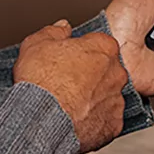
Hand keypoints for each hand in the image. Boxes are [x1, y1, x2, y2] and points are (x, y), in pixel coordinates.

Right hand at [13, 20, 126, 153]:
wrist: (41, 122)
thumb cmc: (41, 83)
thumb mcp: (37, 44)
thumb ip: (54, 31)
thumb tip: (63, 27)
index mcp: (103, 49)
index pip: (98, 44)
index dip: (80, 53)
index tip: (68, 61)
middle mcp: (116, 73)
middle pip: (105, 71)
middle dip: (89, 77)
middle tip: (65, 84)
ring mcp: (116, 101)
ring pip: (106, 97)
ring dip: (92, 100)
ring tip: (68, 106)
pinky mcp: (112, 126)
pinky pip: (105, 122)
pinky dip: (93, 123)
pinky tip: (75, 122)